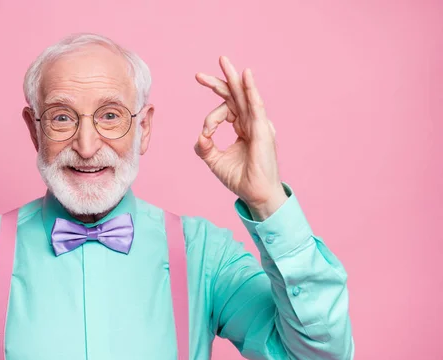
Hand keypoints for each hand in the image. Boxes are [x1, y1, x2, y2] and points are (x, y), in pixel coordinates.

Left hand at [194, 56, 286, 217]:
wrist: (255, 194)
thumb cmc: (240, 179)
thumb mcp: (215, 161)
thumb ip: (205, 147)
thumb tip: (199, 136)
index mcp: (242, 128)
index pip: (225, 111)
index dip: (211, 119)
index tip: (206, 133)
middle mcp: (251, 123)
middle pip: (234, 96)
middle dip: (219, 82)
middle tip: (199, 74)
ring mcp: (258, 125)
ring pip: (244, 96)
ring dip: (233, 78)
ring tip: (223, 61)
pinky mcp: (263, 130)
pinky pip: (256, 106)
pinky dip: (251, 90)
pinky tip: (245, 75)